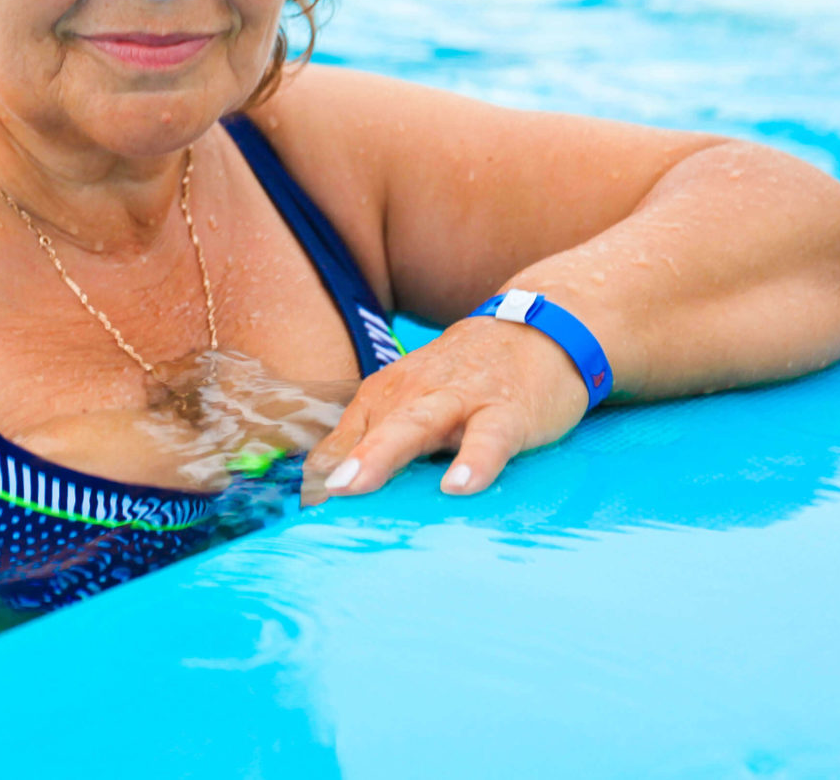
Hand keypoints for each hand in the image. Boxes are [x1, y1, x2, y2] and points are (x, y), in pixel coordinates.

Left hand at [300, 315, 590, 503]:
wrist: (538, 329)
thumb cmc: (467, 380)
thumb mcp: (415, 400)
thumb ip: (374, 437)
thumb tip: (323, 485)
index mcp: (388, 394)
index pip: (347, 438)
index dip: (323, 473)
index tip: (301, 510)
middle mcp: (416, 393)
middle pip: (373, 425)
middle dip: (343, 459)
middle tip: (318, 493)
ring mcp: (460, 400)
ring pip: (417, 425)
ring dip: (383, 453)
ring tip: (355, 485)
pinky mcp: (506, 413)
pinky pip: (488, 440)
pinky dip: (473, 463)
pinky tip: (458, 486)